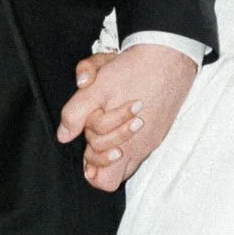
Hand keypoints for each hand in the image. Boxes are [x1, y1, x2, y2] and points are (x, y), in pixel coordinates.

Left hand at [57, 43, 196, 191]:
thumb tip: (63, 135)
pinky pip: (141, 146)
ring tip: (108, 124)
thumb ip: (76, 113)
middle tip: (95, 130)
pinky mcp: (161, 129)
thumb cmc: (133, 70)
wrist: (169, 55)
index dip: (89, 164)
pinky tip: (124, 116)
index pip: (102, 179)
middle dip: (99, 155)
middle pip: (115, 176)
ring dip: (114, 147)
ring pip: (129, 162)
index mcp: (124, 143)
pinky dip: (129, 136)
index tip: (85, 147)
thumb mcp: (96, 87)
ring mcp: (153, 139)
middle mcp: (141, 147)